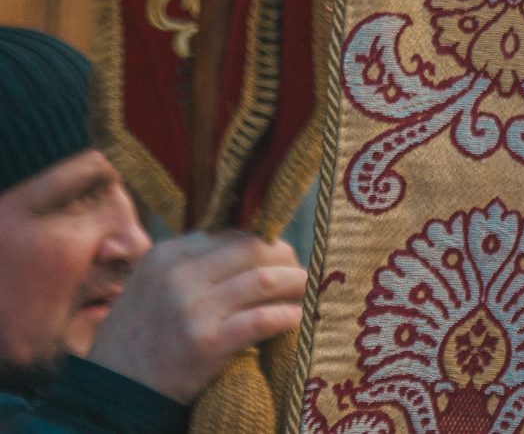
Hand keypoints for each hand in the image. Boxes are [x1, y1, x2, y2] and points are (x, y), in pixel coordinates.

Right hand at [85, 232, 305, 403]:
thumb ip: (189, 265)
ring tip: (308, 291)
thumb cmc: (137, 339)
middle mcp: (178, 275)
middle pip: (254, 250)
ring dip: (295, 284)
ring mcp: (192, 309)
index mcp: (166, 255)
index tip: (281, 257)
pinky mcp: (206, 343)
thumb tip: (247, 246)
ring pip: (264, 280)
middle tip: (301, 273)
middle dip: (287, 260)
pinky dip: (287, 316)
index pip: (232, 234)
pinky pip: (262, 320)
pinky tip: (297, 319)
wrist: (111, 393)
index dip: (264, 244)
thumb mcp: (151, 286)